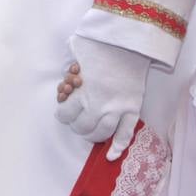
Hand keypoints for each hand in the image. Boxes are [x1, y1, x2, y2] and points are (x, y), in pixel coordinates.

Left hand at [54, 46, 147, 160]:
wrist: (131, 39)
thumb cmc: (101, 42)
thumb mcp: (75, 51)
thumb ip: (70, 67)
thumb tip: (69, 76)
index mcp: (82, 92)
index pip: (65, 115)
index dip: (62, 112)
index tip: (63, 110)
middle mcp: (99, 105)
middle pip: (83, 127)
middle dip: (76, 124)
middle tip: (76, 119)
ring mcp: (118, 109)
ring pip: (102, 133)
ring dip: (93, 135)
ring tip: (90, 131)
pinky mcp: (133, 108)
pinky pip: (126, 134)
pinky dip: (118, 146)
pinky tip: (111, 156)